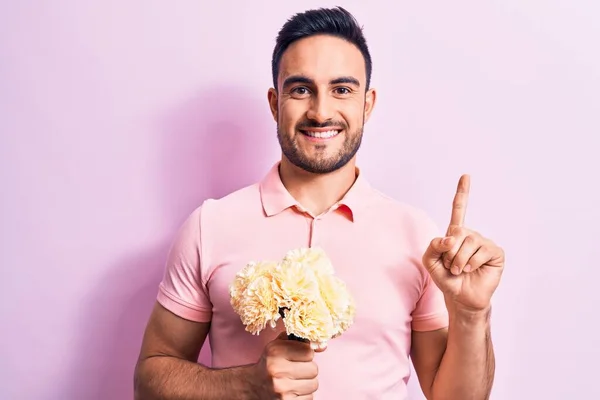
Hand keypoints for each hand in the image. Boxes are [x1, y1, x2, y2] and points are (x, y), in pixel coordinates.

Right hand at [253, 332, 319, 398]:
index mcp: (275, 352)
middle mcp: (277, 370)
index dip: (305, 354)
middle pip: (314, 369)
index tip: (297, 356)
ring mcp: (282, 390)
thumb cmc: (269, 364)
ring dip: (307, 383)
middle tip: (296, 370)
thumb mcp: (278, 346)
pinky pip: (310, 397)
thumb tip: (323, 346)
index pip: (309, 352)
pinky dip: (303, 395)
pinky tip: (292, 391)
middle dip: (307, 369)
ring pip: (314, 384)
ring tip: (294, 381)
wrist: (250, 386)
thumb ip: (299, 341)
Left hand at [422, 175, 504, 311]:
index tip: (466, 176)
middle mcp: (471, 235)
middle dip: (448, 252)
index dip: (462, 193)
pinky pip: (481, 251)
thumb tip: (450, 237)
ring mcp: (484, 243)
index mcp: (456, 234)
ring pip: (468, 242)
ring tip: (460, 270)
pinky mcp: (495, 253)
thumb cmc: (447, 279)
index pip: (459, 210)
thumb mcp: (430, 262)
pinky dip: (472, 262)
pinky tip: (472, 270)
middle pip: (456, 232)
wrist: (461, 298)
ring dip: (458, 260)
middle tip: (451, 266)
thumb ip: (432, 247)